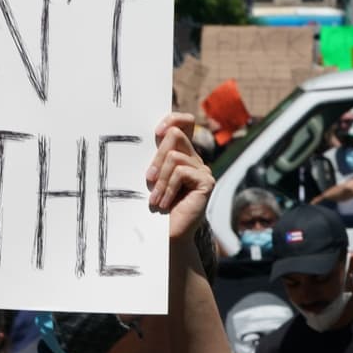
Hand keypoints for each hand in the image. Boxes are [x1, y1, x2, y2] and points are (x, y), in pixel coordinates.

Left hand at [147, 113, 214, 243]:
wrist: (166, 234)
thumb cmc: (155, 206)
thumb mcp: (152, 177)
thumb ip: (154, 157)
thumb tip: (146, 135)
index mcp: (181, 154)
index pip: (184, 123)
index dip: (172, 119)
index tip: (156, 132)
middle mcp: (195, 159)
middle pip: (175, 135)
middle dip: (156, 158)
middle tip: (148, 180)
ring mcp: (202, 170)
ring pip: (174, 156)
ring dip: (160, 180)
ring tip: (155, 199)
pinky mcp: (206, 182)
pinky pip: (181, 172)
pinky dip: (168, 188)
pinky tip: (164, 203)